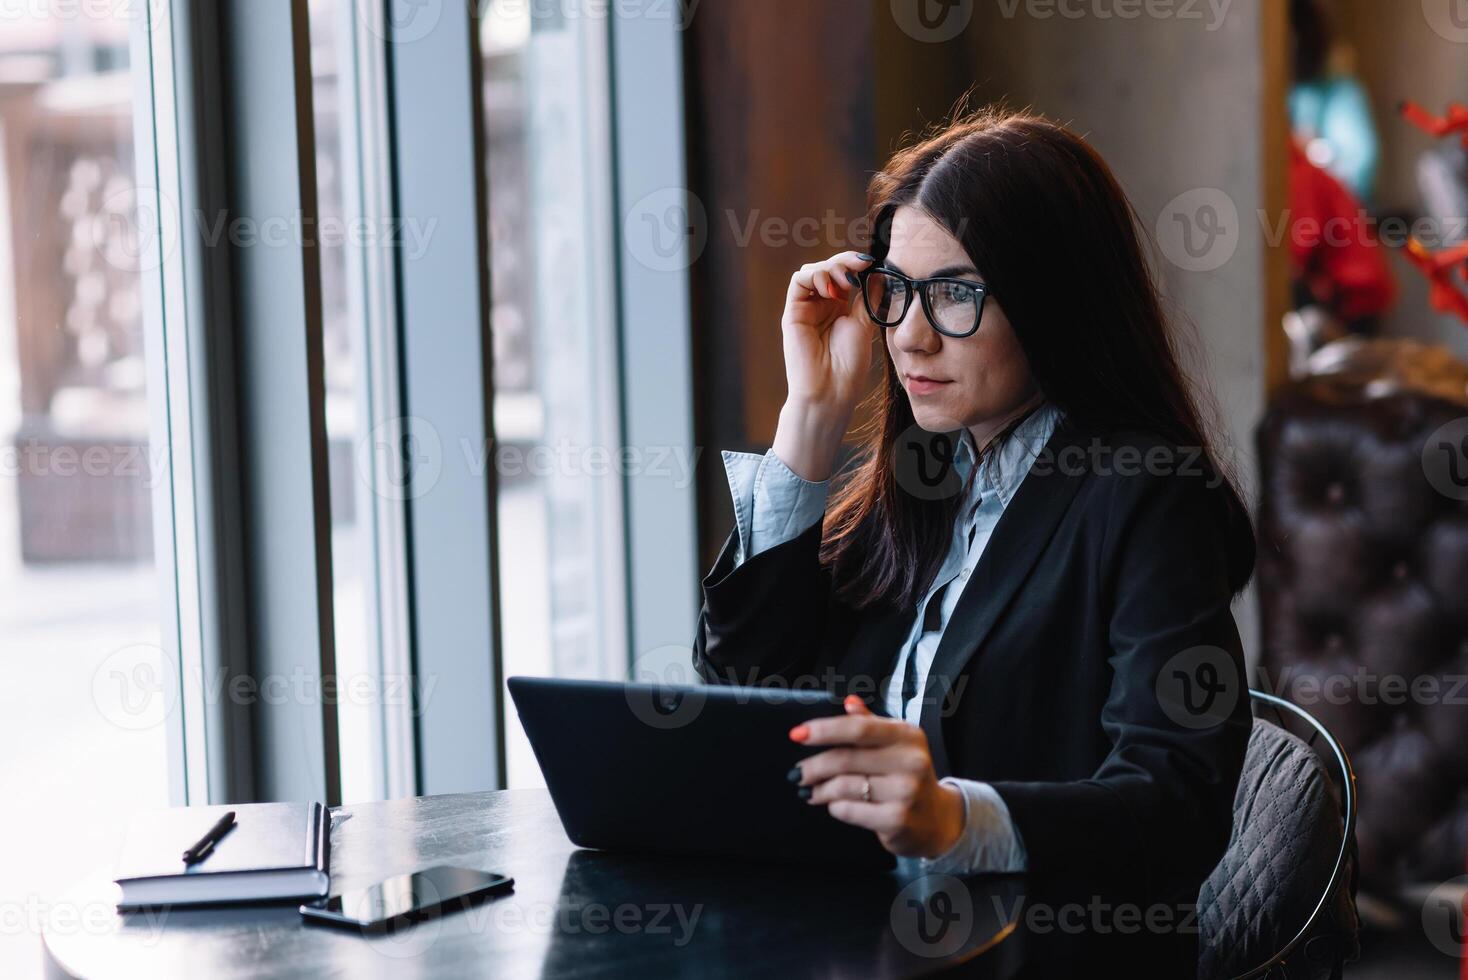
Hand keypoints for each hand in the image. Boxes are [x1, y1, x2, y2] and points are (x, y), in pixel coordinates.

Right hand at [771, 252, 877, 481]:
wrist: (831, 390)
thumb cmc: (849, 366)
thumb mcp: (864, 325)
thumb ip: (868, 298)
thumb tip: (878, 272)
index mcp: (839, 309)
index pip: (844, 275)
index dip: (856, 264)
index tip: (870, 262)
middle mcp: (821, 306)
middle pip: (828, 268)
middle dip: (844, 262)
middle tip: (859, 266)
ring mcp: (806, 308)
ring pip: (812, 271)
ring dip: (830, 268)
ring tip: (845, 283)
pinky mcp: (792, 312)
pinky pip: (798, 281)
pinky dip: (815, 275)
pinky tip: (830, 288)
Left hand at [789, 695, 964, 858]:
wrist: (936, 820)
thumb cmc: (907, 776)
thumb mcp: (896, 745)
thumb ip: (871, 723)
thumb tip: (848, 701)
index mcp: (907, 735)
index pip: (859, 728)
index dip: (824, 730)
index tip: (796, 734)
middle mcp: (911, 761)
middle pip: (845, 759)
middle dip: (813, 766)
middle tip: (796, 773)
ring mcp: (906, 792)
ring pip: (844, 786)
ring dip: (820, 790)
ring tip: (811, 791)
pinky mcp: (898, 820)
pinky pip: (850, 810)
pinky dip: (835, 807)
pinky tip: (834, 805)